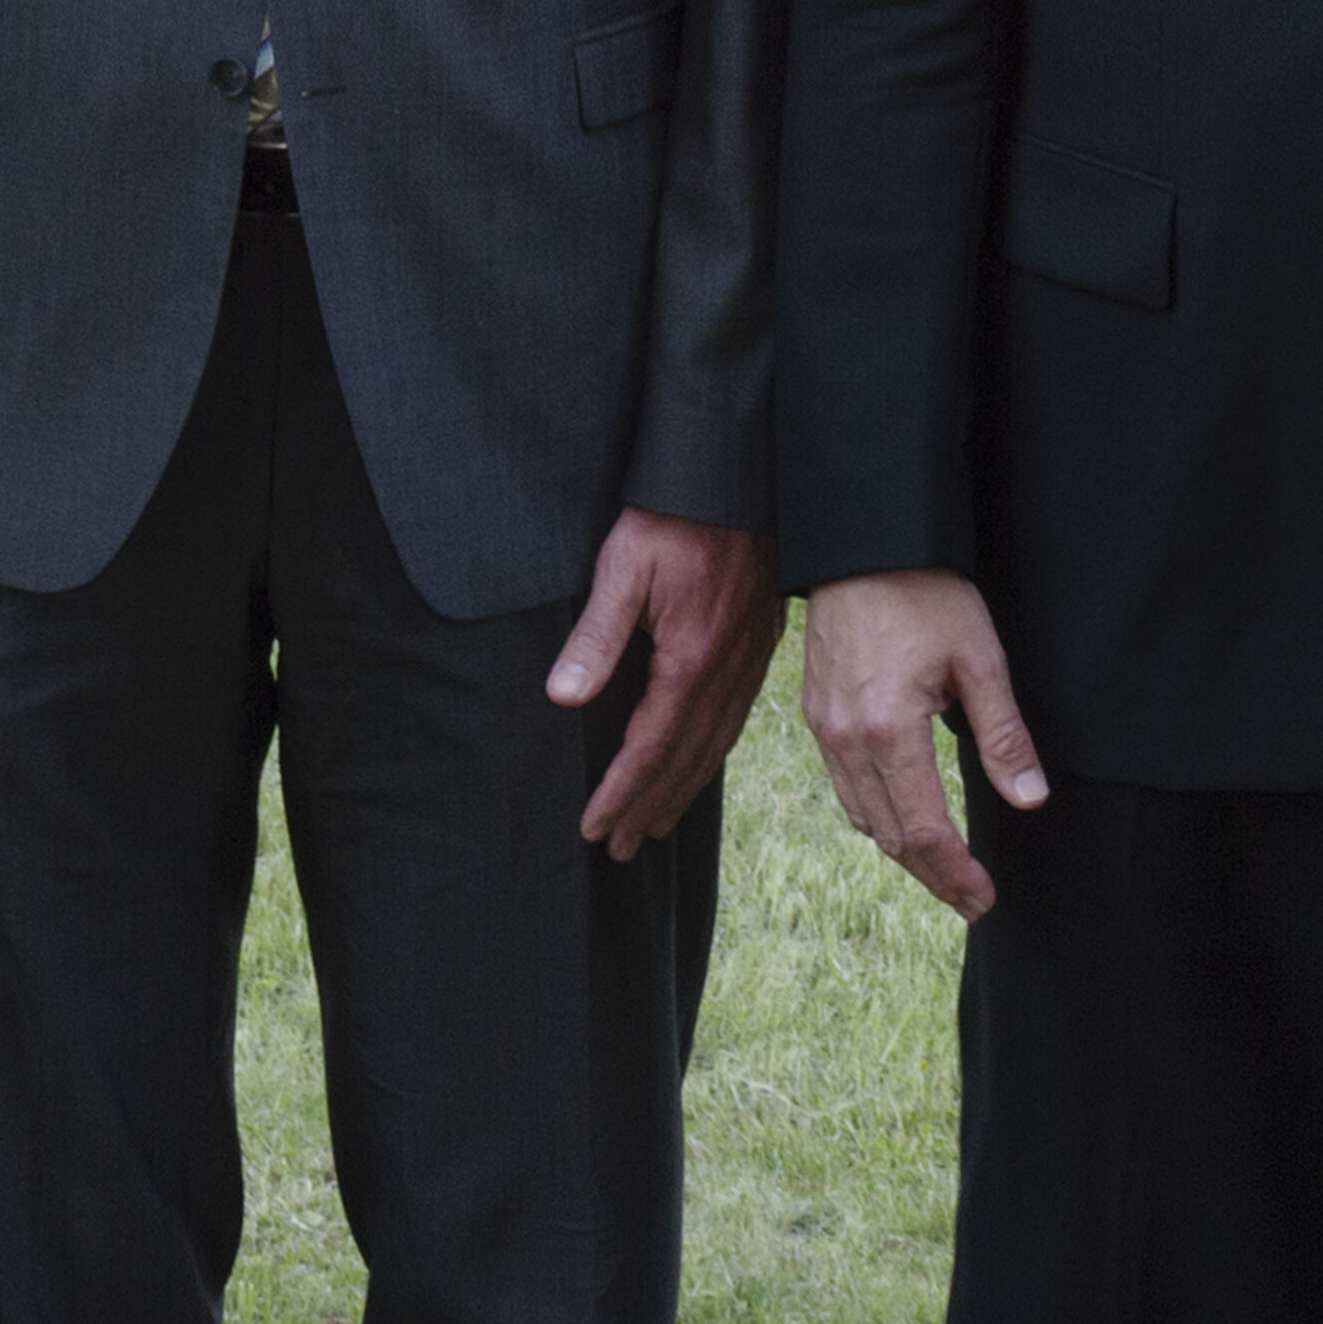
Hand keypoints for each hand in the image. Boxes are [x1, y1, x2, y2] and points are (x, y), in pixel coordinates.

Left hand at [550, 510, 777, 859]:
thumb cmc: (671, 517)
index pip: (649, 748)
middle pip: (685, 760)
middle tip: (621, 848)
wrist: (736, 476)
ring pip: (715, 744)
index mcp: (690, 661)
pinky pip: (735, 717)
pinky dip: (712, 753)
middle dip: (649, 807)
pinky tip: (699, 760)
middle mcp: (726, 672)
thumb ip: (595, 638)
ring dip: (682, 789)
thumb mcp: (621, 569)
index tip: (595, 829)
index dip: (620, 793)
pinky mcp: (760, 644)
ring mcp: (749, 661)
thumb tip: (562, 699)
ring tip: (656, 821)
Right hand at [800, 569, 1047, 918]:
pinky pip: (845, 788)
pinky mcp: (818, 715)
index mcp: (889, 729)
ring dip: (904, 853)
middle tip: (972, 901)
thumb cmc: (925, 592)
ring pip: (863, 818)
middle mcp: (847, 739)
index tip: (985, 897)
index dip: (956, 872)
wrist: (863, 544)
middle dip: (934, 876)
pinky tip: (904, 821)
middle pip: (890, 836)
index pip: (922, 829)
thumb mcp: (980, 658)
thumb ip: (1003, 735)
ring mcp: (826, 729)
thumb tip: (1029, 798)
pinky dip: (877, 817)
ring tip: (945, 872)